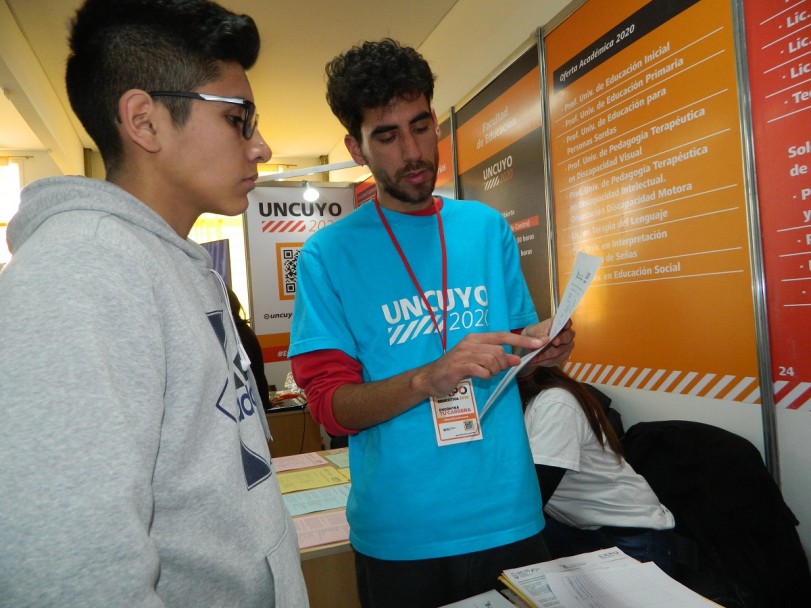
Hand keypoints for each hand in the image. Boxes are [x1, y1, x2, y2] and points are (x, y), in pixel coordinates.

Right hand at [414, 331, 544, 396]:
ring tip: (484, 374)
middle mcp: (470, 342)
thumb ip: (496, 359)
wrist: (431, 378)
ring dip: (493, 371)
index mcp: (476, 338)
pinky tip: (478, 377)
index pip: (503, 336)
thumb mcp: (477, 361)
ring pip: (492, 360)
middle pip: (499, 351)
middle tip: (492, 372)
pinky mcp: (459, 366)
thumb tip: (516, 360)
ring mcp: (464, 353)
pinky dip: (484, 375)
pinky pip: (481, 370)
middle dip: (502, 365)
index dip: (522, 340)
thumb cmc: (455, 369)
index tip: (540, 343)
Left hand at [520, 319, 574, 370]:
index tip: (565, 325)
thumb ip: (538, 335)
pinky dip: (546, 361)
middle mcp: (566, 334)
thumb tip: (545, 339)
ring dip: (547, 354)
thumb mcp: (531, 332)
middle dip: (560, 340)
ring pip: (561, 351)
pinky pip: (557, 360)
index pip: (567, 322)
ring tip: (534, 357)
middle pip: (567, 337)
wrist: (531, 345)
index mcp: (559, 323)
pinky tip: (536, 361)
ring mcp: (567, 346)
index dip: (567, 324)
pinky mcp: (563, 356)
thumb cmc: (533, 335)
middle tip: (553, 342)